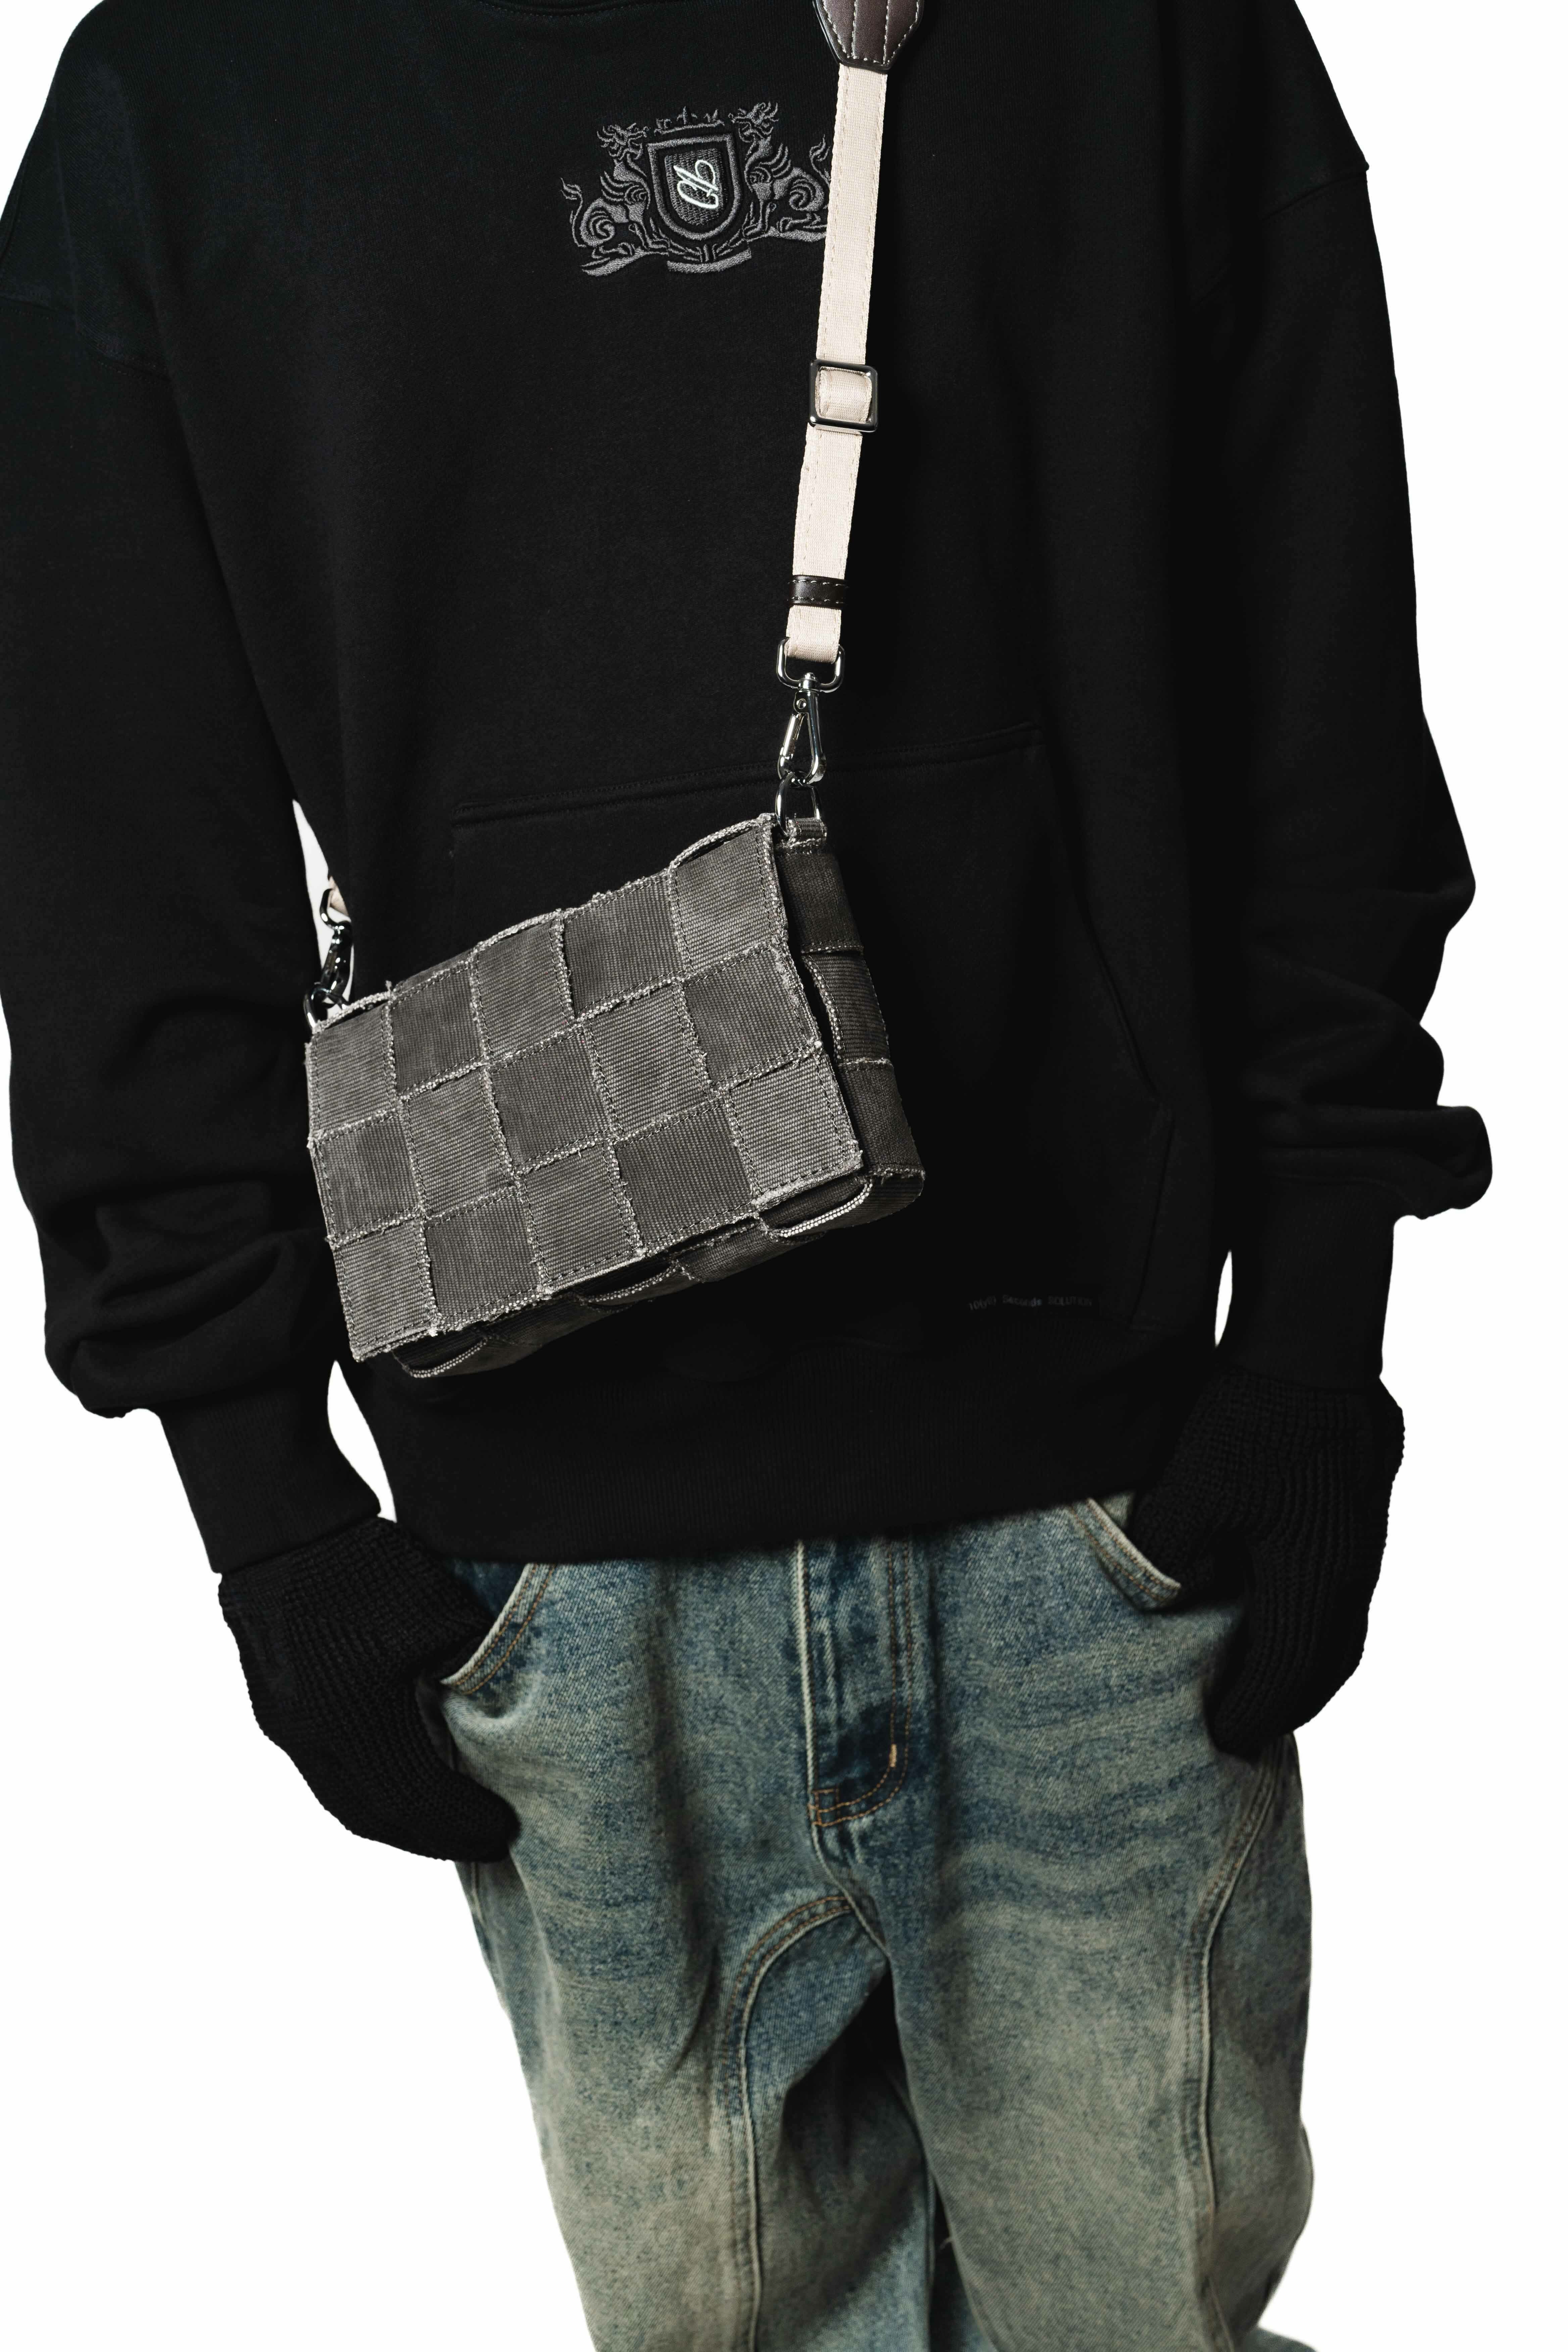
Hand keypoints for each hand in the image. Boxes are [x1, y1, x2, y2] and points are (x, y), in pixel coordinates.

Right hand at [218, 1518, 517, 1859]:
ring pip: (346, 1803)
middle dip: (435, 1837)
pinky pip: (326, 1776)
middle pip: (380, 1818)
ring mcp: (287, 1728)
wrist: (287, 1534)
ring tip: (444, 1827)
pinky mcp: (275, 1712)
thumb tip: (497, 1714)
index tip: (507, 1830)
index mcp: (356, 1719)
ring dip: (398, 1823)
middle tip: (482, 1843)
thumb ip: (470, 1671)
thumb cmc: (369, 1566)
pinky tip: (396, 1790)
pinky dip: (367, 1795)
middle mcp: (314, 1738)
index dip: (465, 1822)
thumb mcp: (441, 1614)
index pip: (421, 1799)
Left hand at [1129, 1366, 1404, 1757]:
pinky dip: (1325, 1626)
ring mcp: (1365, 1543)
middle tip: (1248, 1729)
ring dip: (1311, 1669)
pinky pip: (1351, 1596)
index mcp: (1307, 1578)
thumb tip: (1157, 1598)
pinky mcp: (1365, 1514)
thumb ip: (1164, 1554)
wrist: (1310, 1348)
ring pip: (1346, 1632)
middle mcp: (1347, 1572)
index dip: (1251, 1712)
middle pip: (1325, 1667)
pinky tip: (1298, 1619)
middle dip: (1287, 1705)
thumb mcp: (1186, 1488)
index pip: (1282, 1674)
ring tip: (1274, 1689)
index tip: (1219, 1737)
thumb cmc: (1248, 1417)